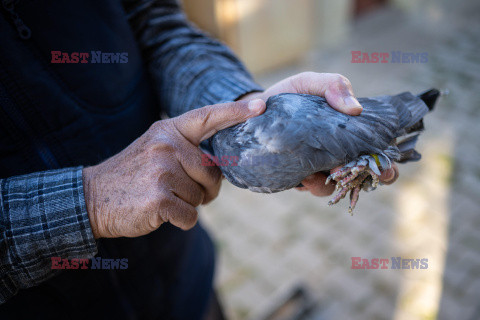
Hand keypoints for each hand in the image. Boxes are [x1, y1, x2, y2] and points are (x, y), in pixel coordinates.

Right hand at [83, 99, 265, 237]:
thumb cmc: (133, 176)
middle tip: (181, 191)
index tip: (261, 105)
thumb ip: (186, 150)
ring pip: (202, 197)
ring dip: (189, 204)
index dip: (236, 111)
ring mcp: (162, 171)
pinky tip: (160, 212)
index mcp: (168, 130)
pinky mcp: (159, 198)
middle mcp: (167, 145)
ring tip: (163, 197)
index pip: (207, 117)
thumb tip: (220, 166)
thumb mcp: (155, 150)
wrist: (92, 197)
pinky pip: (191, 216)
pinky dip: (181, 221)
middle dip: (206, 189)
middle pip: (212, 171)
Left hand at [239, 72, 398, 195]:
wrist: (253, 108)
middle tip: (348, 171)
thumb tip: (355, 109)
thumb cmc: (289, 95)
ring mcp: (314, 168)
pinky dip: (307, 183)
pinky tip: (300, 173)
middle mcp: (334, 155)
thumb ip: (333, 86)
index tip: (386, 169)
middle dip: (360, 180)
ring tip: (315, 171)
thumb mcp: (310, 83)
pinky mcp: (294, 176)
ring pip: (330, 187)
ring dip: (328, 182)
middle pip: (358, 177)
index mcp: (346, 133)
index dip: (384, 165)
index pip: (374, 152)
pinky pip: (306, 187)